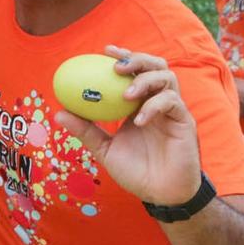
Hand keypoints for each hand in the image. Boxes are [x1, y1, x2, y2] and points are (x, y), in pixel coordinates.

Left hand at [52, 44, 202, 206]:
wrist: (160, 194)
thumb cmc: (135, 171)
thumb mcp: (104, 149)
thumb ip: (85, 130)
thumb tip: (59, 113)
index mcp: (139, 104)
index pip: (135, 72)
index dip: (123, 57)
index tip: (104, 50)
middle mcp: (158, 102)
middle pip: (156, 66)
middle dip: (137, 59)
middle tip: (116, 67)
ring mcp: (173, 111)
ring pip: (168, 79)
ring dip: (145, 81)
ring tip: (126, 95)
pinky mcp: (185, 122)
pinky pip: (172, 103)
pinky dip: (154, 106)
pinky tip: (138, 120)